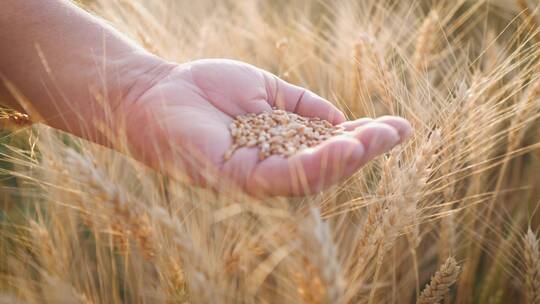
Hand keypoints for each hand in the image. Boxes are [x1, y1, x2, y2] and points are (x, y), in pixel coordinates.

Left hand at [122, 59, 410, 195]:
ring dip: (345, 159)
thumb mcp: (267, 91)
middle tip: (399, 132)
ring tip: (375, 141)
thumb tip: (341, 119)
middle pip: (326, 165)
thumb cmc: (209, 88)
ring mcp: (256, 175)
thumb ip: (303, 106)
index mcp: (283, 146)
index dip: (365, 136)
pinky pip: (282, 176)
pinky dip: (313, 164)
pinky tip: (341, 148)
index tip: (399, 125)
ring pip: (309, 176)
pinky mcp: (236, 179)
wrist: (159, 90)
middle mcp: (273, 166)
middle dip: (364, 149)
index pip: (330, 145)